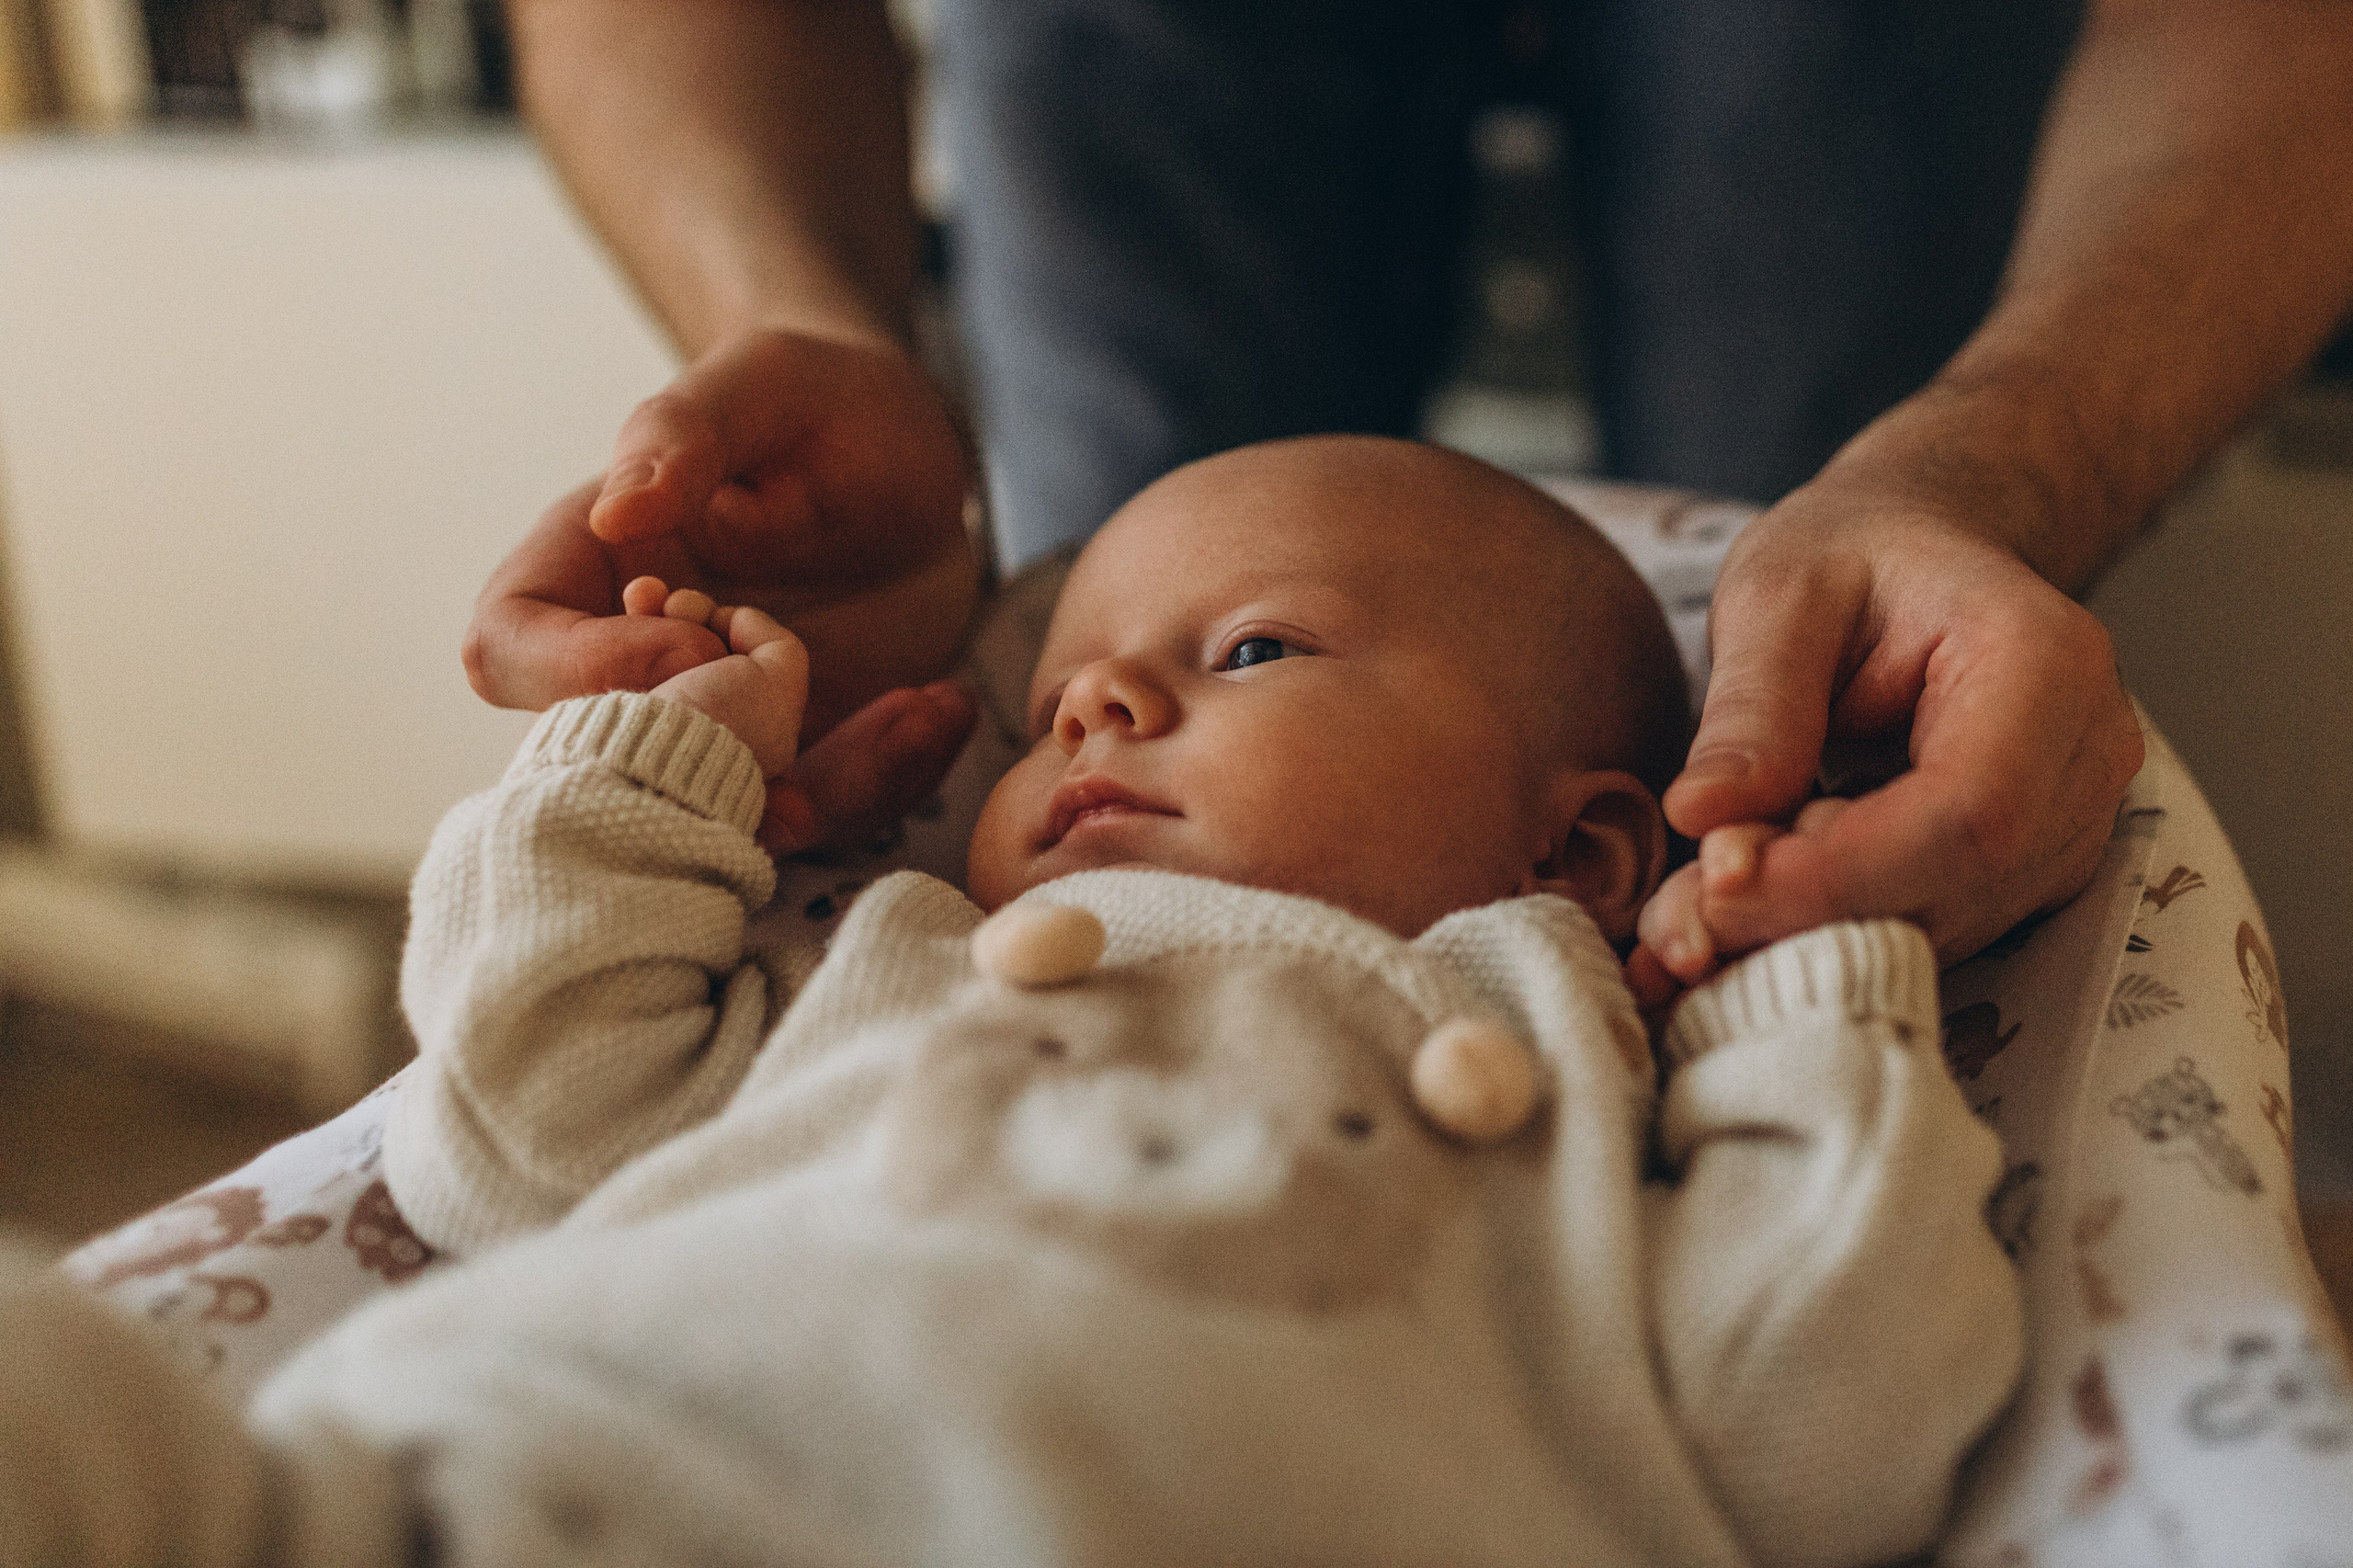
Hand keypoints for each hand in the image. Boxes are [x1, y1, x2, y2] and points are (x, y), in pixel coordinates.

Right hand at [465, 328, 982, 840]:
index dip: (584, 670)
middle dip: (720, 758)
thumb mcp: (763, 386)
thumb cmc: (818, 402)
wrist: (910, 457)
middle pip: (609, 767)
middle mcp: (632, 665)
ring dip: (830, 785)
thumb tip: (617, 513)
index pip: (507, 652)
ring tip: (919, 704)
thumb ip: (687, 436)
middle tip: (815, 681)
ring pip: (729, 816)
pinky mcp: (801, 752)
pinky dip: (890, 778)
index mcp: (579, 569)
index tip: (698, 637)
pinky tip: (944, 702)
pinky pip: (825, 809)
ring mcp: (718, 722)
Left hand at [1644, 473, 2145, 980]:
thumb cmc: (1851, 555)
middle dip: (1800, 917)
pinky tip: (1731, 916)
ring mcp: (2065, 828)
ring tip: (1682, 914)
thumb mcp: (1777, 594)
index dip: (1841, 870)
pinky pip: (1919, 929)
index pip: (1966, 811)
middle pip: (1952, 887)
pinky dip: (1815, 937)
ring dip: (1795, 940)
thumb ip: (1752, 706)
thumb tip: (1704, 820)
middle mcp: (2082, 760)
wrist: (1911, 554)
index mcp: (2045, 663)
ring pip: (1932, 928)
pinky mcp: (2021, 874)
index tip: (1717, 880)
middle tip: (1672, 916)